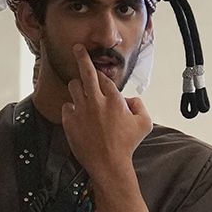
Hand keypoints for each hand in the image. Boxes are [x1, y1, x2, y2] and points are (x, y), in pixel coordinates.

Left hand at [61, 44, 152, 178]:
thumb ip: (140, 106)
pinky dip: (72, 109)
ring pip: (73, 86)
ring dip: (78, 88)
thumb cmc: (127, 145)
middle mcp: (96, 100)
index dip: (101, 74)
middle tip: (77, 48)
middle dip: (81, 56)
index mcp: (115, 99)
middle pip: (85, 72)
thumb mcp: (145, 124)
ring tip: (82, 94)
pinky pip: (67, 106)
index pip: (105, 78)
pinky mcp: (70, 120)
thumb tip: (131, 99)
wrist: (108, 163)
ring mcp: (81, 109)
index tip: (97, 69)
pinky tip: (79, 117)